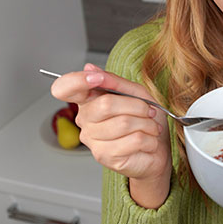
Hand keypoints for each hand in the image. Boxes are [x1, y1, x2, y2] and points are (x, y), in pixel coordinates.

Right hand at [50, 63, 171, 207]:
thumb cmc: (145, 120)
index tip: (97, 78)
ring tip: (151, 128)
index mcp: (88, 99)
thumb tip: (89, 67)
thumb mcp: (136, 93)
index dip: (77, 80)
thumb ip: (114, 81)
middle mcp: (84, 119)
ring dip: (147, 124)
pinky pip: (133, 140)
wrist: (157, 149)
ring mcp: (91, 139)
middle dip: (138, 106)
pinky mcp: (104, 156)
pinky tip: (148, 142)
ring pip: (124, 123)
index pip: (65, 88)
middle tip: (150, 112)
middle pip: (106, 104)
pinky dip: (149, 139)